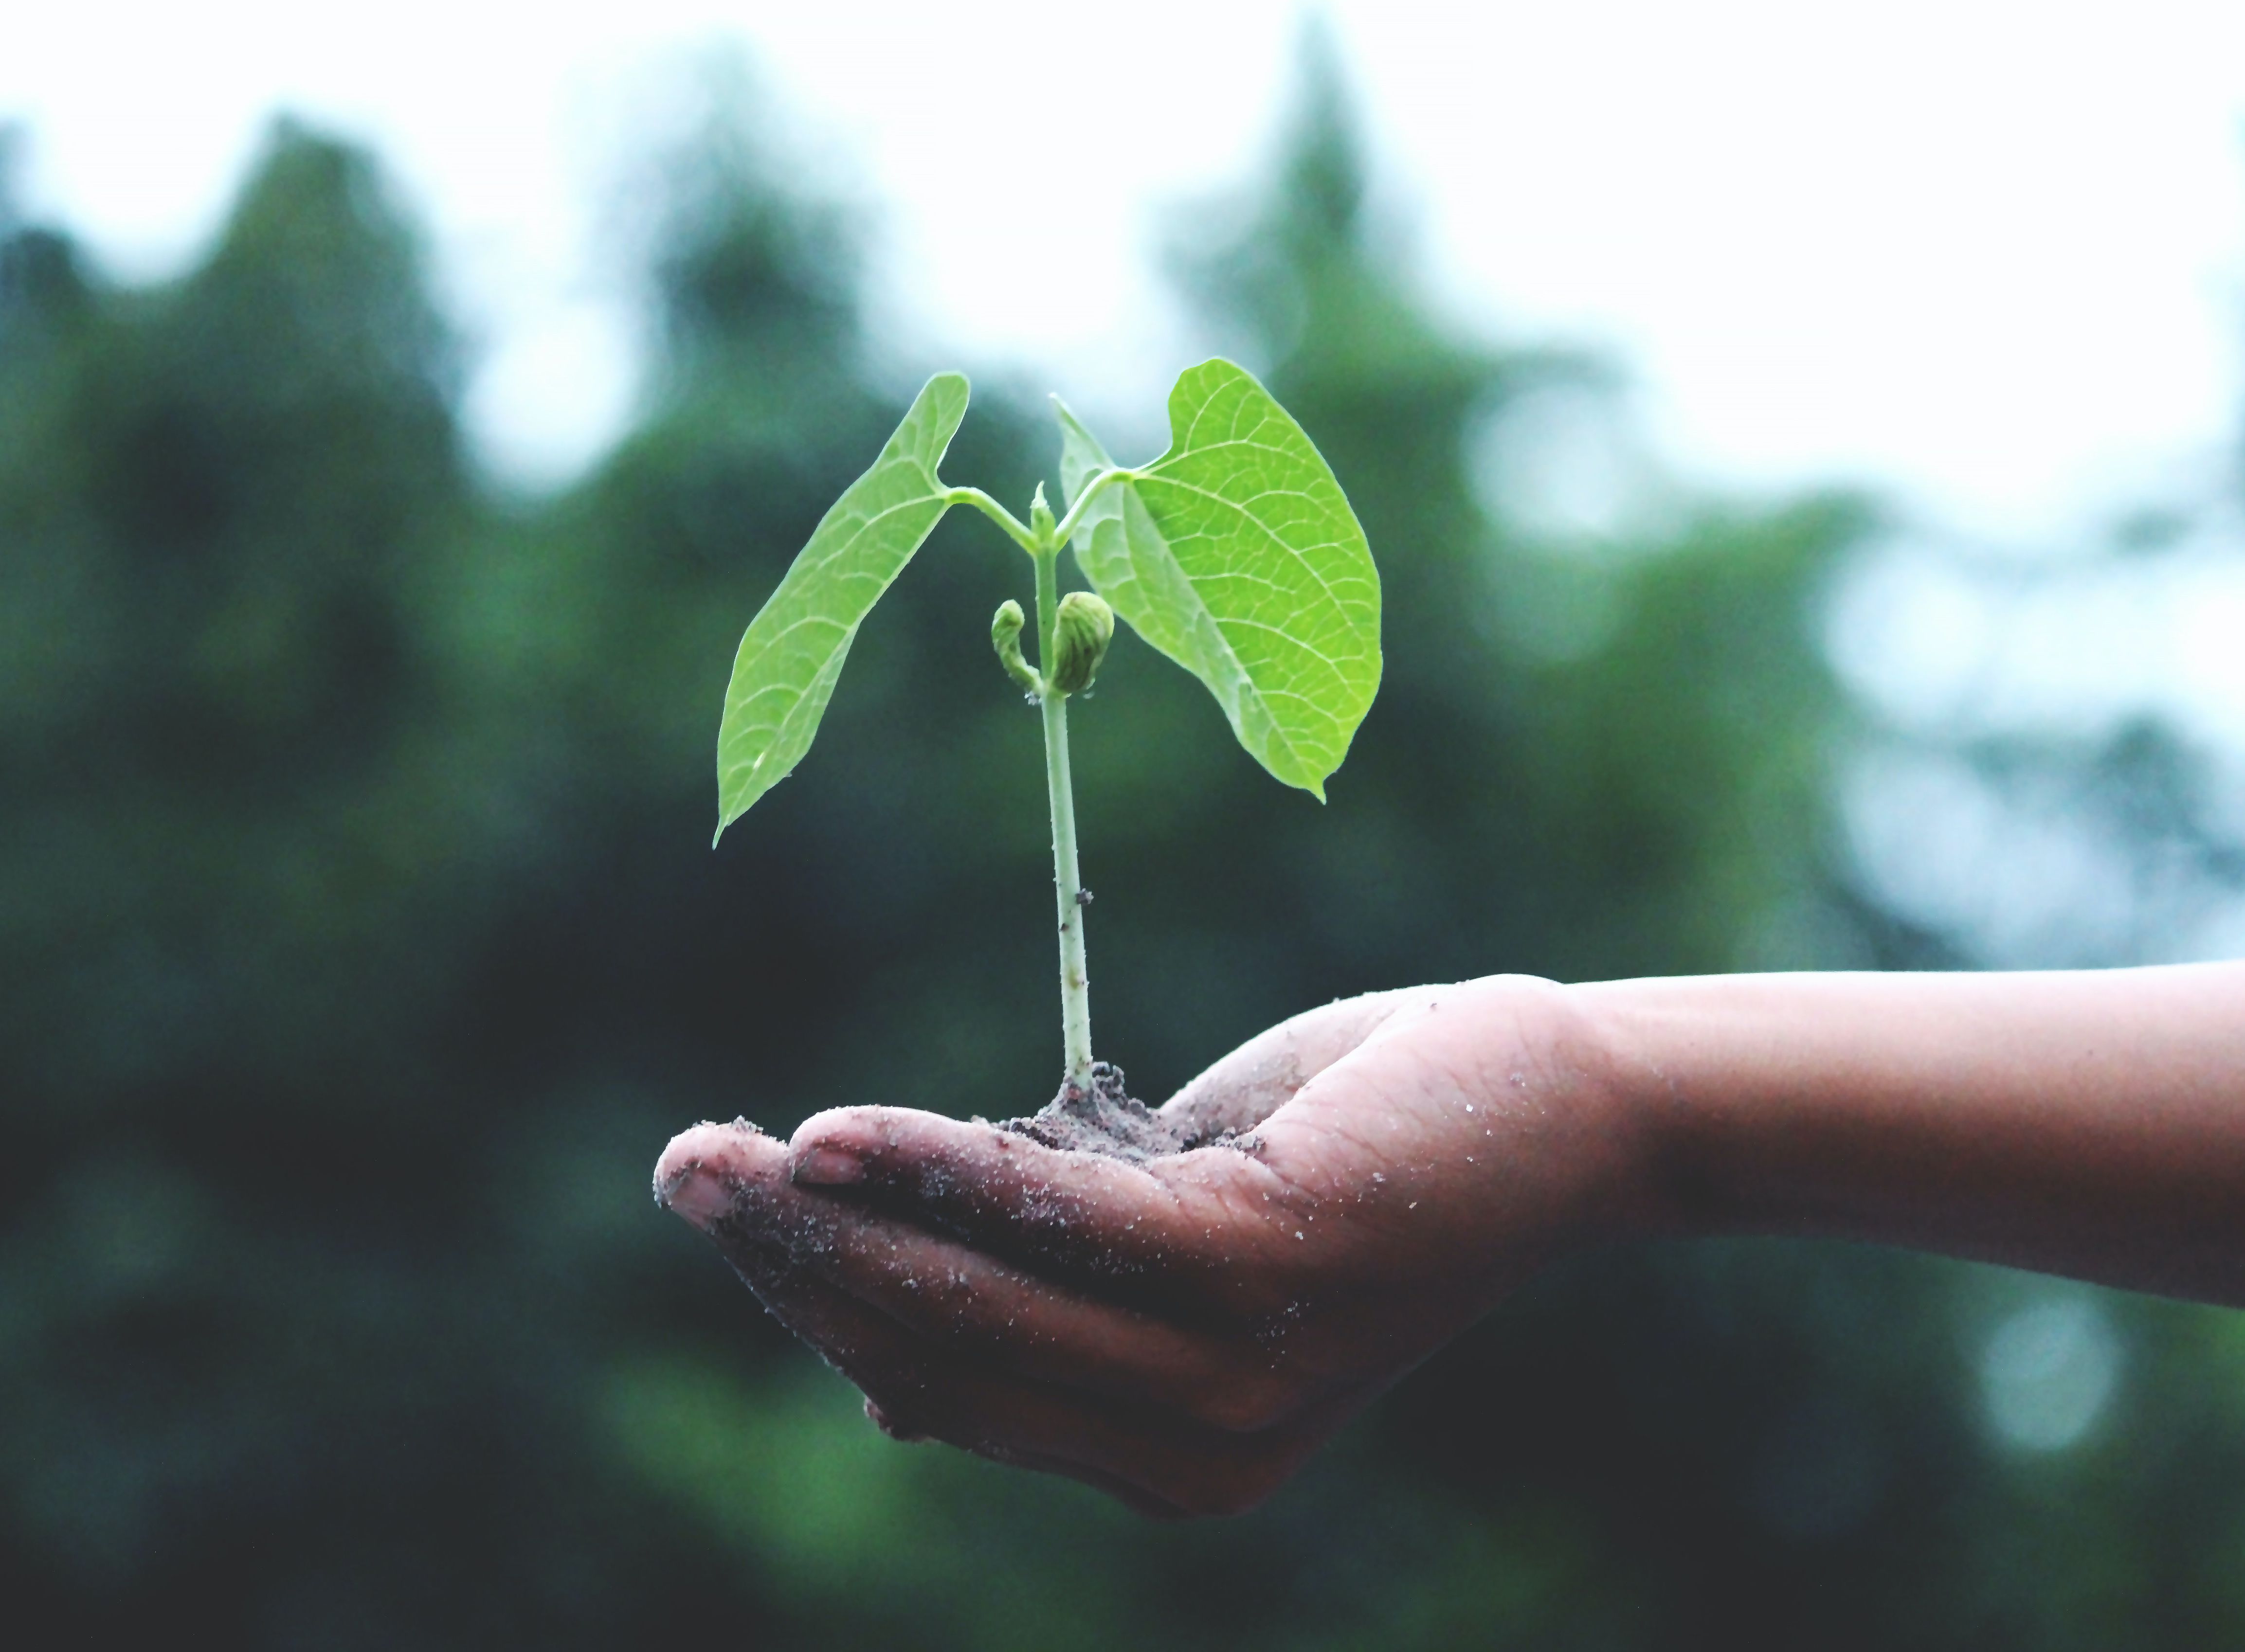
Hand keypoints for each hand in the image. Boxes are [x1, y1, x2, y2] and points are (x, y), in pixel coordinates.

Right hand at [654, 975, 1648, 1516]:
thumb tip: (882, 1380)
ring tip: (724, 1155)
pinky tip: (836, 1135)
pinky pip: (1059, 1223)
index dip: (825, 1306)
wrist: (1551, 1106)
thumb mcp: (1176, 1233)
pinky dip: (939, 1172)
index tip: (733, 1213)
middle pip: (944, 1354)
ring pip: (981, 1300)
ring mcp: (1233, 1374)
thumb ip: (1051, 1296)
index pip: (951, 1388)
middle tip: (684, 1170)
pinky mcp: (1262, 1270)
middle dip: (797, 1265)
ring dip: (834, 1221)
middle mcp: (1197, 1452)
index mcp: (1168, 1456)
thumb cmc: (1351, 1150)